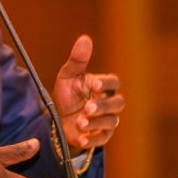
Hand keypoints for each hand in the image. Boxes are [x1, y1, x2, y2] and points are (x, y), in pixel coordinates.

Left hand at [53, 35, 123, 154]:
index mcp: (103, 86)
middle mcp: (109, 103)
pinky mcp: (100, 136)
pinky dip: (92, 139)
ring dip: (96, 122)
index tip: (94, 84)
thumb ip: (77, 60)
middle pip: (117, 103)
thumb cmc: (68, 94)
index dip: (106, 83)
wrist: (59, 119)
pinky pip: (102, 139)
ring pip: (111, 121)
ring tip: (80, 122)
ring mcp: (107, 120)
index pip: (113, 83)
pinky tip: (81, 138)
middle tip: (87, 107)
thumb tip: (85, 38)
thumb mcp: (68, 76)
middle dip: (103, 105)